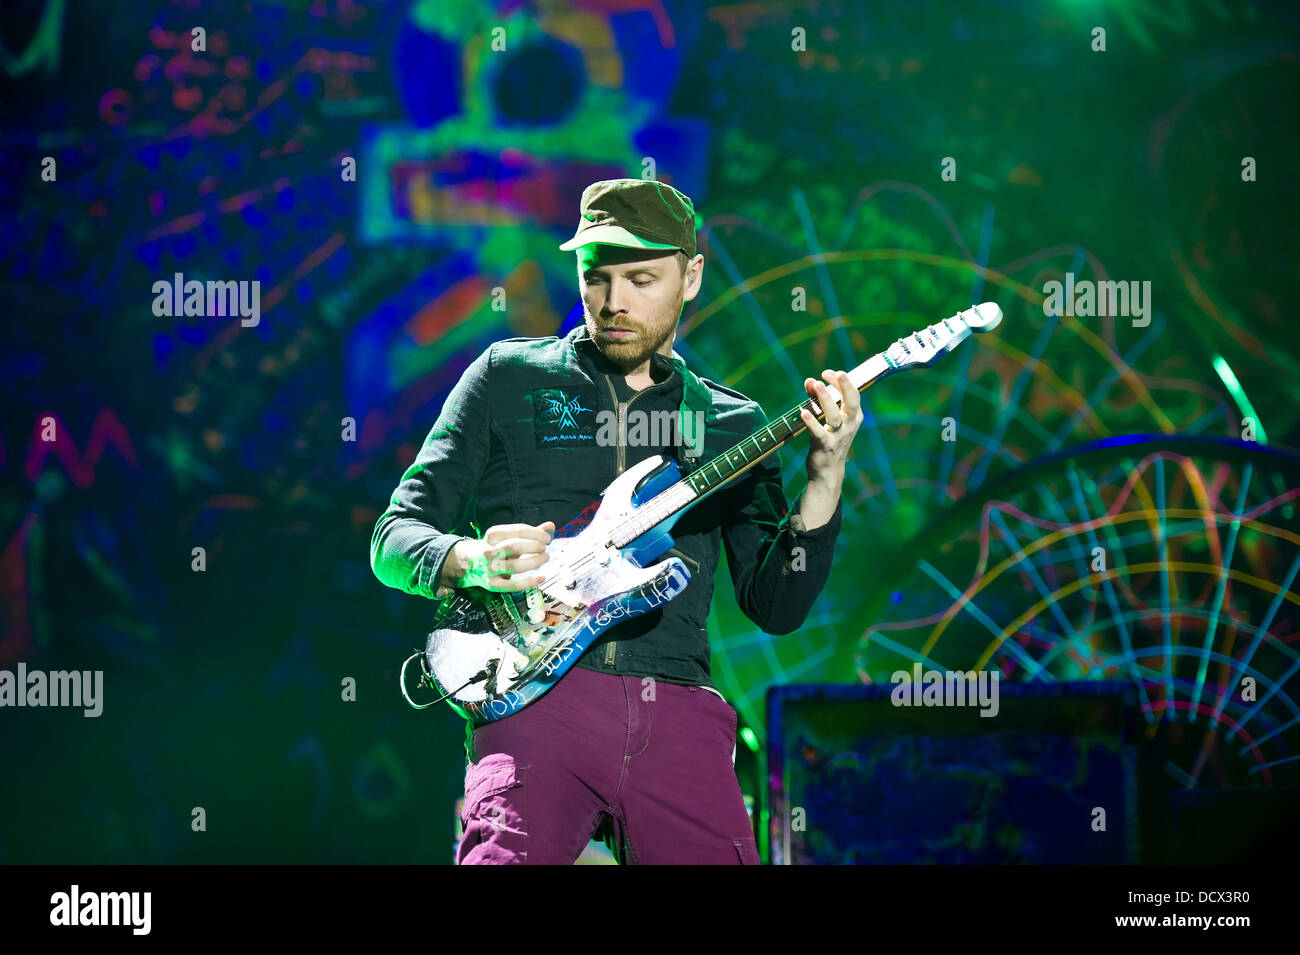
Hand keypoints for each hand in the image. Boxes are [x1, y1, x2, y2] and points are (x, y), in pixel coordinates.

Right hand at [439, 520, 554, 593]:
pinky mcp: (492, 584)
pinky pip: (512, 585)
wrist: (469, 563)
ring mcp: (490, 568)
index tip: (546, 537)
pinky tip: (541, 578)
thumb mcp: (507, 537)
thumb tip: (551, 526)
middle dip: (534, 546)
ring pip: (515, 566)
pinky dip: (529, 582)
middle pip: (515, 546)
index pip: (517, 530)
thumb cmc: (495, 548)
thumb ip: (529, 532)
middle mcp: (489, 551)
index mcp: (492, 535)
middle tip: (545, 548)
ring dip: (534, 562)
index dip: (535, 533)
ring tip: (545, 558)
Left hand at [799, 369, 861, 482]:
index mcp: (854, 416)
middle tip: (836, 373)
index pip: (853, 394)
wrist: (828, 470)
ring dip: (825, 399)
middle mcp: (849, 425)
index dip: (843, 381)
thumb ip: (818, 399)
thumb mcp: (827, 419)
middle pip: (851, 403)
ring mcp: (838, 436)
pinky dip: (811, 422)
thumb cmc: (828, 439)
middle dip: (844, 386)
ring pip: (834, 416)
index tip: (828, 372)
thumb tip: (810, 381)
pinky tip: (804, 412)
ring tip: (816, 384)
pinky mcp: (825, 446)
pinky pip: (819, 432)